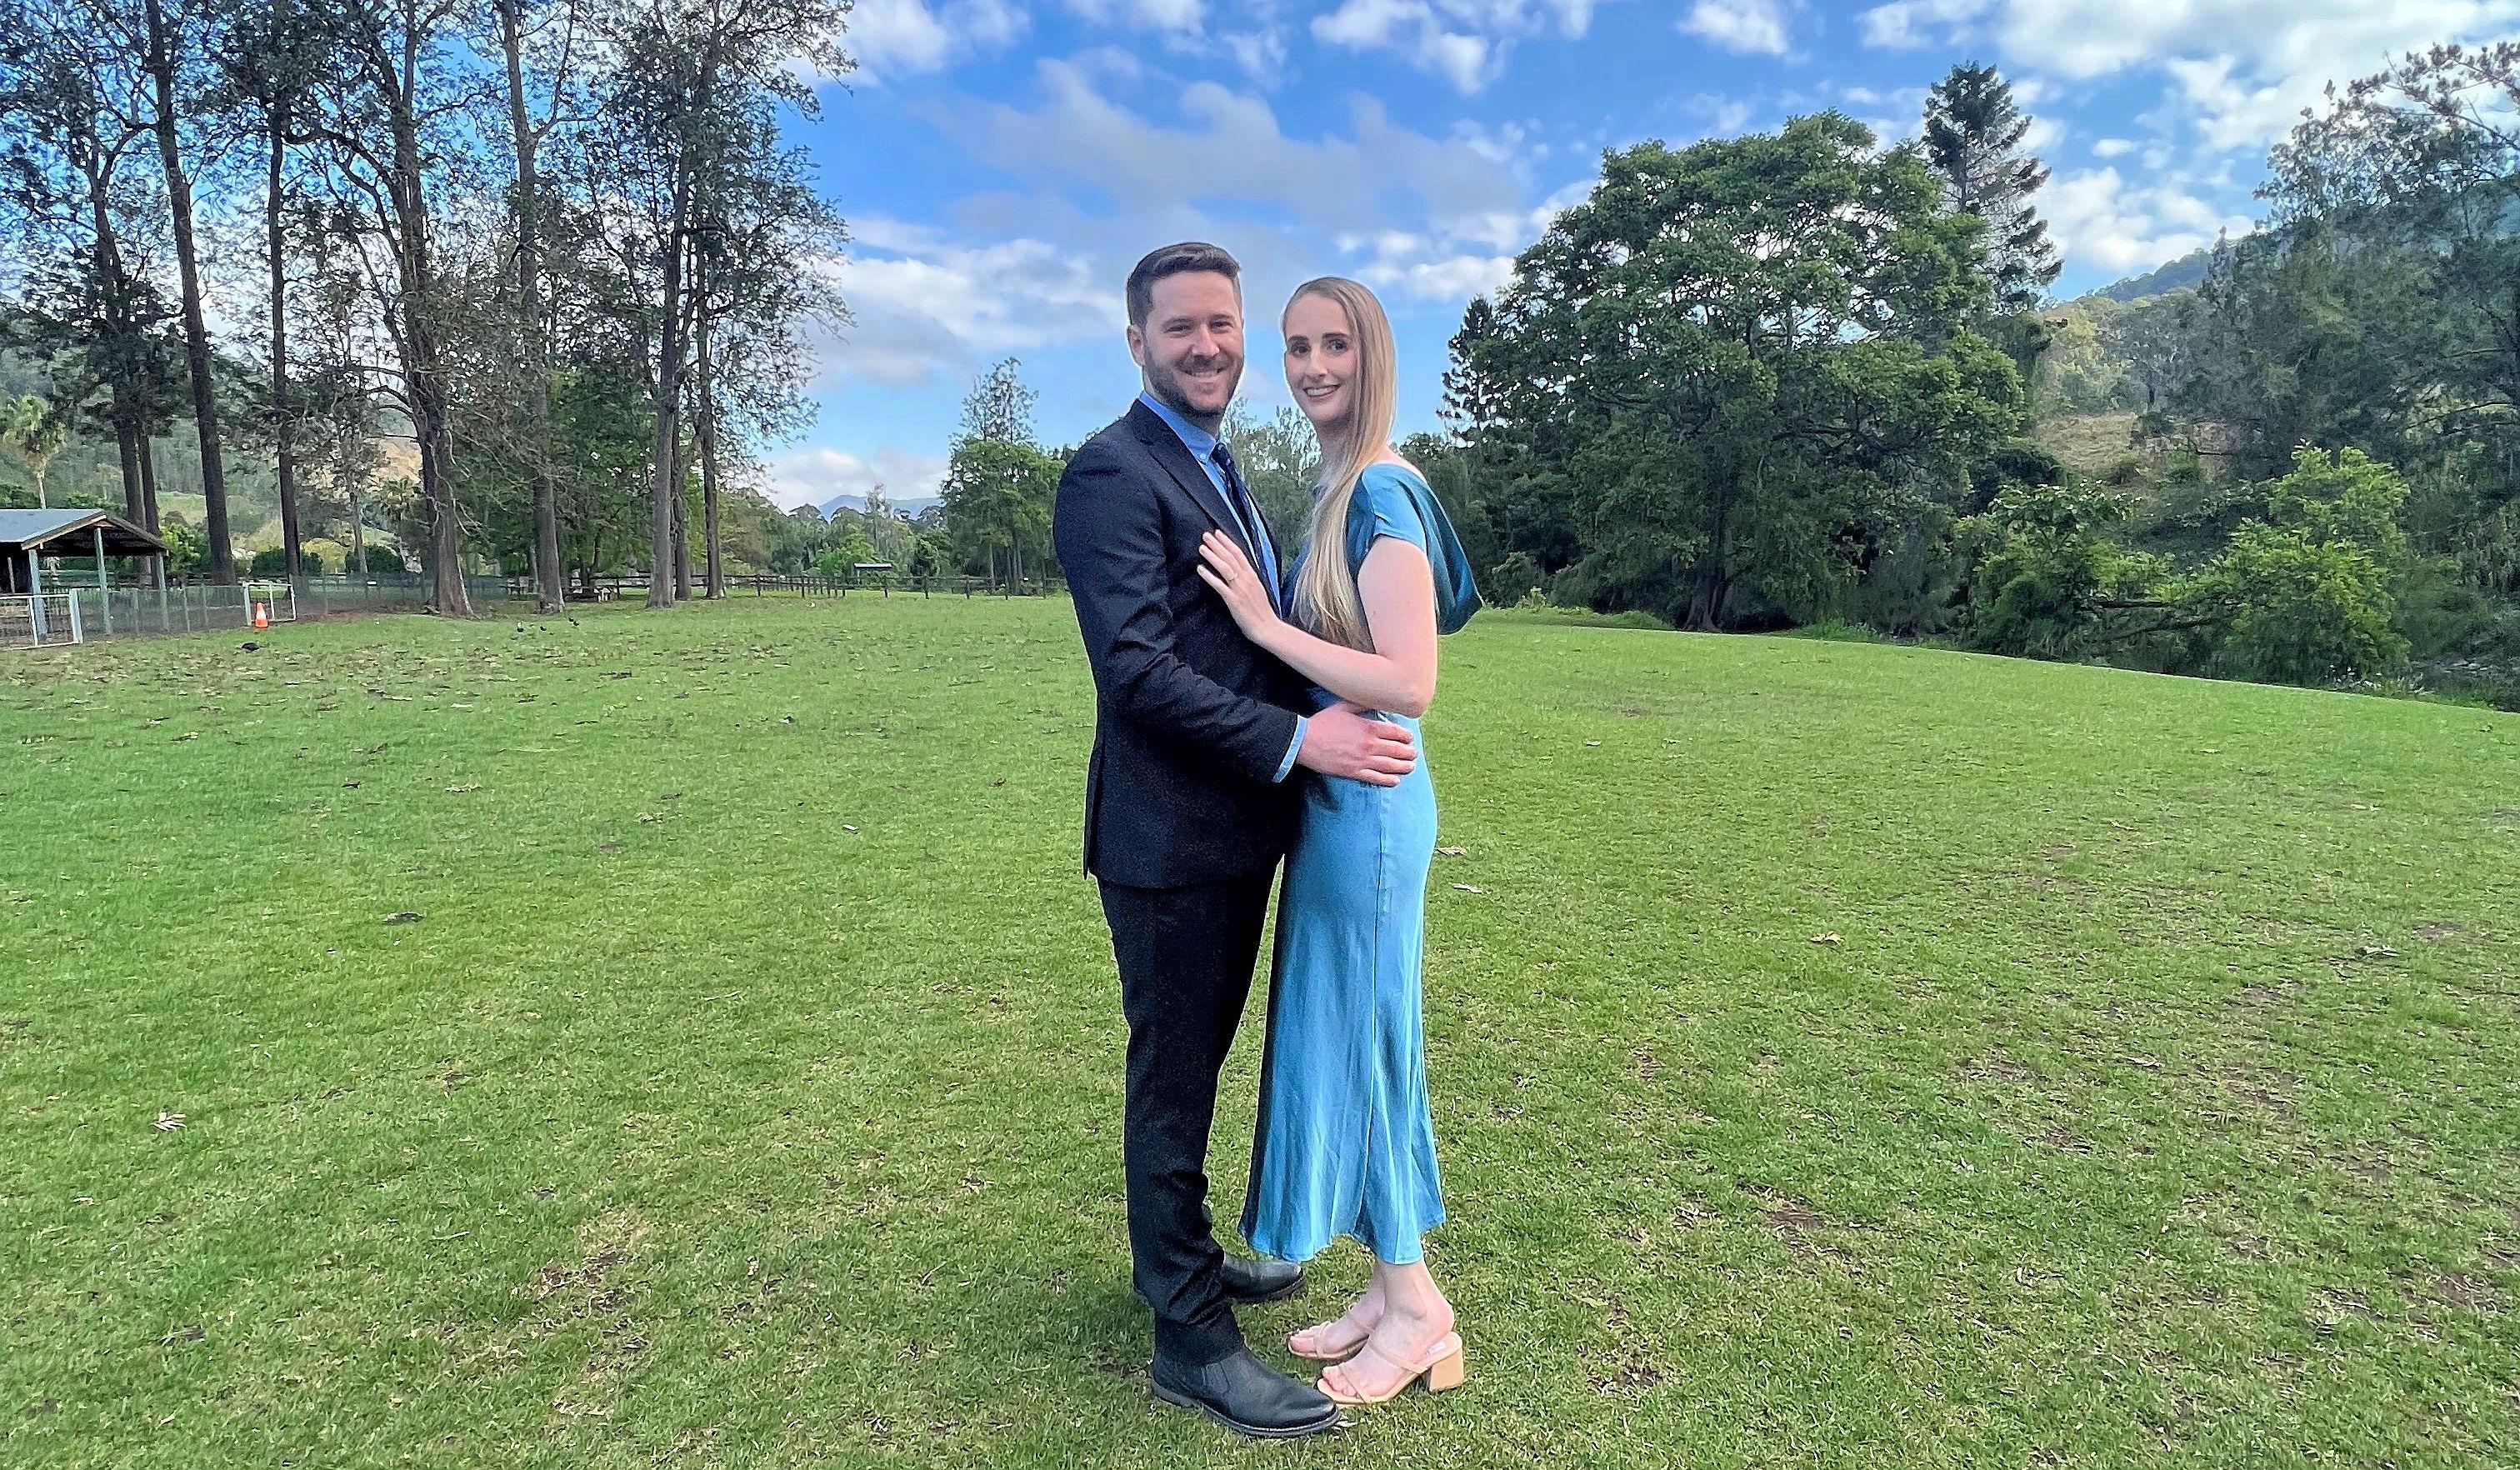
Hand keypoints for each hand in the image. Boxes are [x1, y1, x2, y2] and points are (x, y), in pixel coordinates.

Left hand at [1195, 530, 1280, 644]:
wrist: (1267, 627)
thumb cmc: (1261, 611)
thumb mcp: (1257, 589)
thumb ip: (1248, 579)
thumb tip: (1239, 570)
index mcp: (1253, 576)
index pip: (1239, 554)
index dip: (1227, 542)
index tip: (1218, 533)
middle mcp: (1246, 579)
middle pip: (1230, 557)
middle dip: (1217, 545)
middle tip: (1205, 535)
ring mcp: (1240, 589)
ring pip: (1225, 567)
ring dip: (1213, 556)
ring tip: (1202, 548)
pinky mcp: (1233, 600)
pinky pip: (1219, 585)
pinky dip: (1209, 576)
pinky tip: (1200, 569)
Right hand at [1296, 705, 1416, 786]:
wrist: (1304, 742)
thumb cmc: (1322, 722)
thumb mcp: (1343, 706)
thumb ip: (1361, 703)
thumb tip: (1374, 699)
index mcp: (1368, 728)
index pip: (1396, 732)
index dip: (1406, 736)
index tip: (1410, 738)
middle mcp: (1369, 745)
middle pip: (1397, 750)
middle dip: (1408, 752)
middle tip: (1413, 754)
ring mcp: (1362, 760)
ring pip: (1390, 765)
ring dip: (1403, 767)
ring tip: (1410, 766)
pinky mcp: (1354, 772)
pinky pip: (1376, 778)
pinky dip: (1388, 780)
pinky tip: (1395, 780)